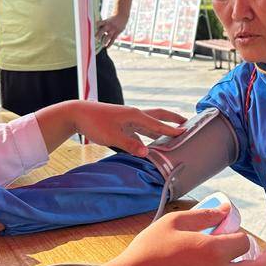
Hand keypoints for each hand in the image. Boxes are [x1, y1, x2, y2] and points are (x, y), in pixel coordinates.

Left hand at [71, 103, 186, 155]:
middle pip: (158, 116)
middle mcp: (135, 115)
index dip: (172, 130)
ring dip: (162, 128)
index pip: (158, 124)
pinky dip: (148, 136)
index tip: (187, 132)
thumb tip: (147, 152)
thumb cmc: (95, 122)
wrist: (78, 113)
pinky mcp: (123, 125)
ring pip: (150, 124)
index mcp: (135, 115)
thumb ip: (130, 144)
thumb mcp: (112, 136)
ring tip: (174, 134)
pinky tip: (151, 144)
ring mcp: (129, 119)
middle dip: (173, 119)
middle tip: (187, 123)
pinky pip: (140, 131)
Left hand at [97, 13, 128, 48]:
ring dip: (105, 41)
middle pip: (103, 30)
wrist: (122, 16)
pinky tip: (107, 47)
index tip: (93, 30)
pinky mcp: (117, 33)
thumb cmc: (112, 19)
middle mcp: (109, 25)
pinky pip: (113, 39)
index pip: (99, 23)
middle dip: (99, 34)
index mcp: (105, 21)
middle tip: (96, 38)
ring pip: (108, 36)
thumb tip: (97, 30)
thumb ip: (103, 25)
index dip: (96, 27)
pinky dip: (110, 44)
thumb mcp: (108, 20)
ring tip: (102, 45)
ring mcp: (113, 29)